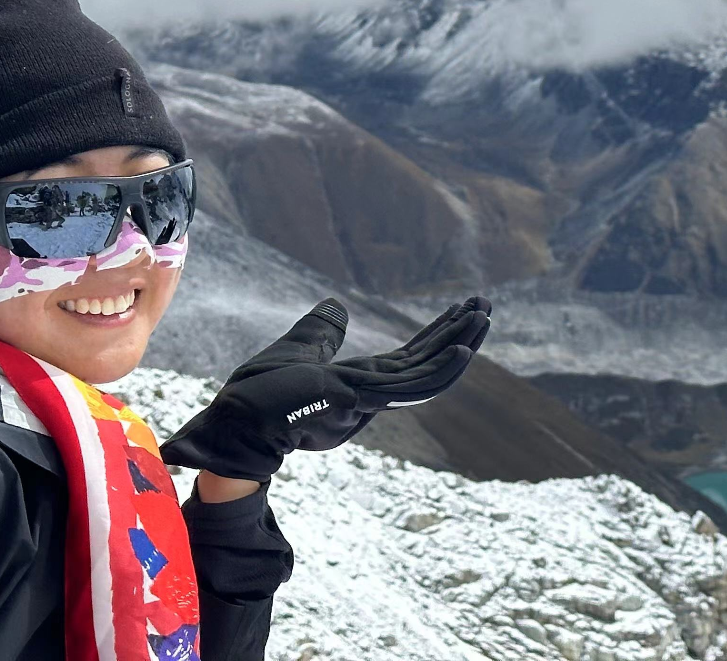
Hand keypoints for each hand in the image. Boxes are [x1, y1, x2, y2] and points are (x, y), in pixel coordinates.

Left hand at [160, 295, 491, 481]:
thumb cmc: (263, 393)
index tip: (460, 309)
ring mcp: (373, 399)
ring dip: (460, 345)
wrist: (240, 420)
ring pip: (431, 373)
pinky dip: (443, 370)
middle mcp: (374, 392)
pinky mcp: (366, 402)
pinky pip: (416, 389)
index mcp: (362, 381)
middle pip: (429, 360)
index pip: (411, 356)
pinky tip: (464, 350)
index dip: (437, 333)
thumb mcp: (299, 349)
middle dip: (459, 333)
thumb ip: (322, 331)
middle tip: (486, 306)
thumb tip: (337, 307)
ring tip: (484, 316)